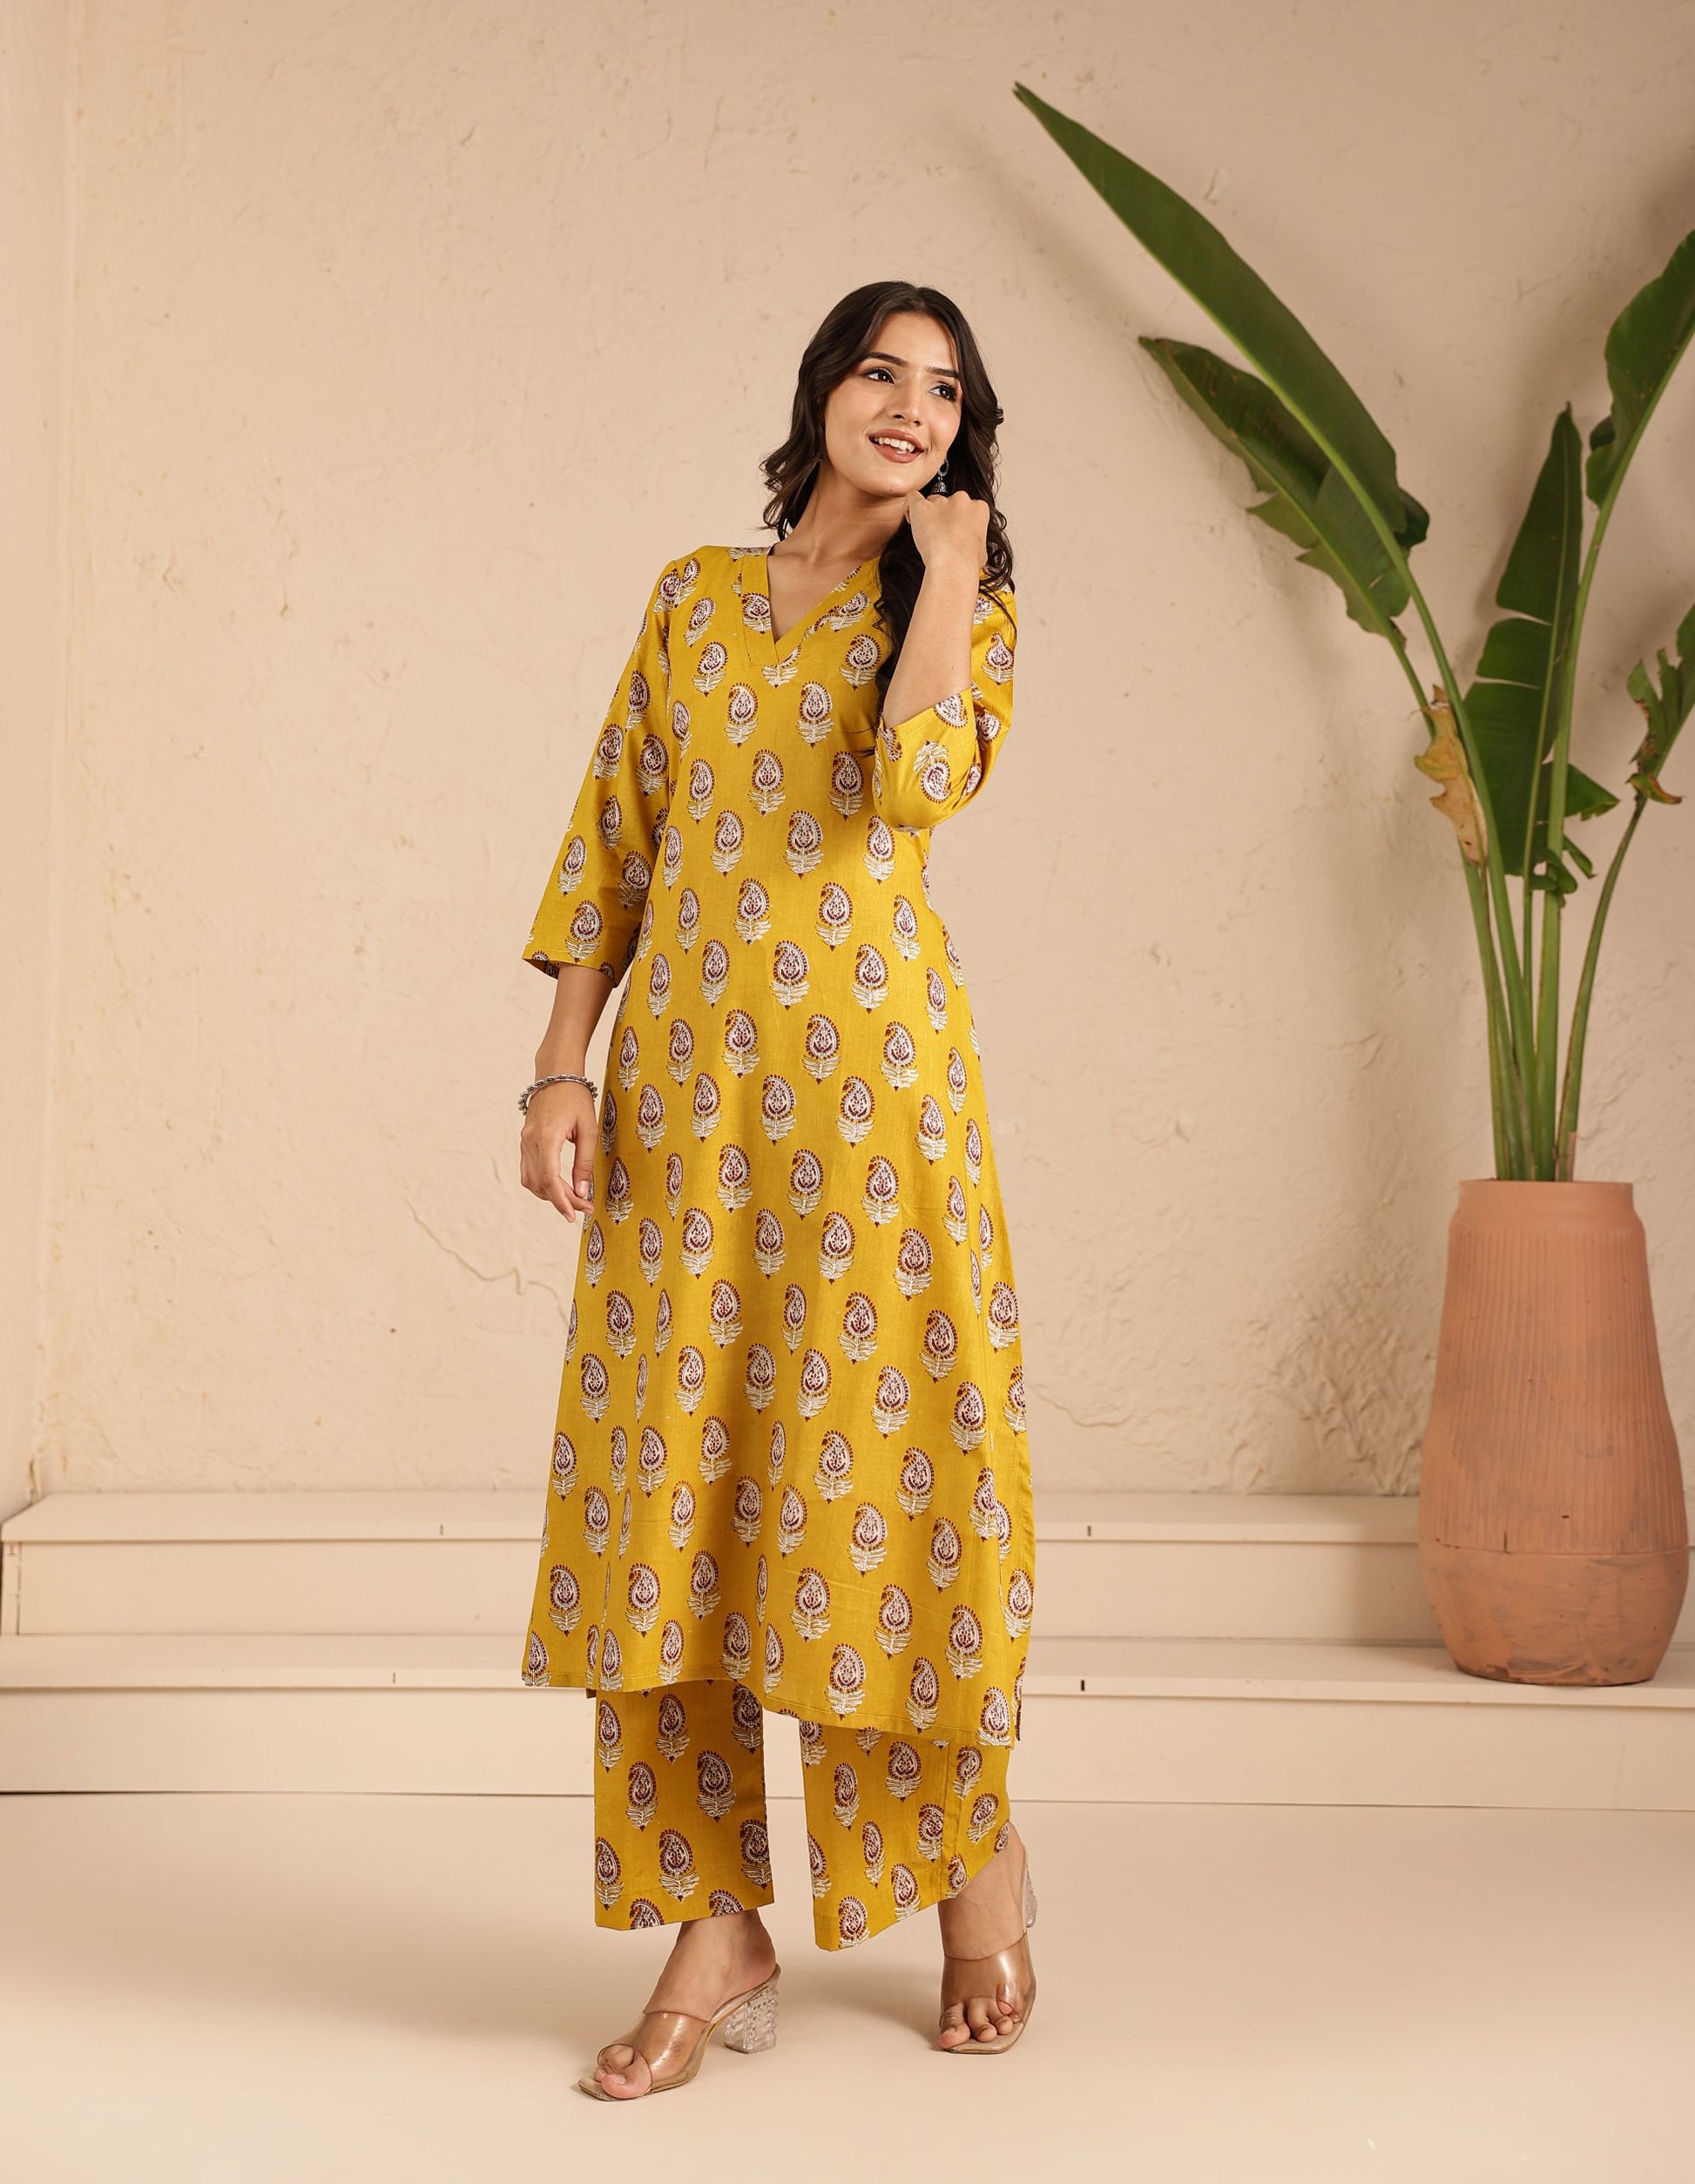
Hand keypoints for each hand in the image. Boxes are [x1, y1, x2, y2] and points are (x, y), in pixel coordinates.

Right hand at [519, 1082, 597, 1222]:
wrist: (556, 1074)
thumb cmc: (576, 1098)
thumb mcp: (588, 1130)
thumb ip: (584, 1162)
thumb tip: (582, 1191)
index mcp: (546, 1137)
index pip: (550, 1179)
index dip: (562, 1201)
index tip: (575, 1215)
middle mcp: (530, 1141)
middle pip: (541, 1184)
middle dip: (561, 1200)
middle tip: (584, 1207)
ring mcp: (524, 1141)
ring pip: (530, 1180)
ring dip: (550, 1195)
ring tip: (573, 1200)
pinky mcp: (525, 1141)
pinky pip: (529, 1170)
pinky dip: (542, 1184)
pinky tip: (559, 1188)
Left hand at [903, 484, 988, 573]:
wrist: (953, 564)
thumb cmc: (966, 561)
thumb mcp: (982, 550)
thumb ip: (976, 540)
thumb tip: (973, 546)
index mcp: (978, 509)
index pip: (967, 507)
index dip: (960, 519)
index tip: (955, 530)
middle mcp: (961, 500)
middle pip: (950, 501)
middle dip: (945, 516)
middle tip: (941, 534)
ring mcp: (941, 502)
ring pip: (932, 501)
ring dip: (929, 514)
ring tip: (926, 533)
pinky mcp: (921, 506)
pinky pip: (912, 497)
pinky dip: (910, 506)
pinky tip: (911, 518)